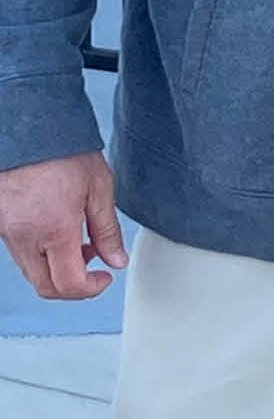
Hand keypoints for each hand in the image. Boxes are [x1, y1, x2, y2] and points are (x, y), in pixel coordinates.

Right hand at [0, 150, 130, 300]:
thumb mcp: (99, 188)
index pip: (68, 284)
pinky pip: (20, 254)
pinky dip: (41, 256)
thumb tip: (117, 260)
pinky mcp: (0, 224)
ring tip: (81, 243)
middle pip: (45, 286)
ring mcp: (7, 232)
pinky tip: (59, 233)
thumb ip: (108, 230)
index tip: (105, 277)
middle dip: (73, 286)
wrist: (28, 129)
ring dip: (57, 270)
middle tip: (95, 267)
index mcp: (54, 230)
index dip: (91, 289)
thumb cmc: (63, 152)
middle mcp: (24, 237)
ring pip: (31, 272)